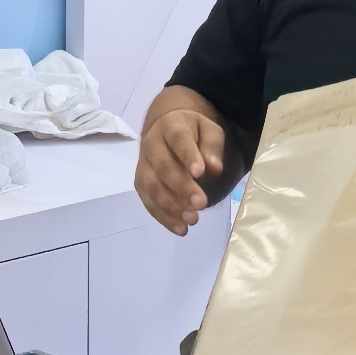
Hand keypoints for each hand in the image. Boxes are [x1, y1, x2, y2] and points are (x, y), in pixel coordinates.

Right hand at [136, 92, 225, 238]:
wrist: (168, 130)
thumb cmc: (194, 132)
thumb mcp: (209, 130)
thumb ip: (212, 147)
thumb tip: (214, 168)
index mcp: (170, 125)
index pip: (178, 139)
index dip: (188, 156)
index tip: (201, 173)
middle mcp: (151, 144)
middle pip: (162, 166)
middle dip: (181, 187)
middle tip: (202, 203)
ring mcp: (143, 164)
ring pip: (152, 187)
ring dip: (171, 206)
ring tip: (192, 220)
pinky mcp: (141, 183)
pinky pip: (148, 202)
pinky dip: (163, 217)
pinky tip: (180, 228)